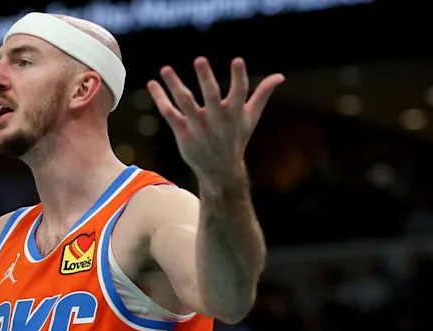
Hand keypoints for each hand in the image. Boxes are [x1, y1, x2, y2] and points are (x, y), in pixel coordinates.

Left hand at [148, 57, 283, 187]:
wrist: (220, 169)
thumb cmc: (236, 138)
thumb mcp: (250, 117)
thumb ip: (262, 94)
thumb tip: (280, 76)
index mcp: (235, 113)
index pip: (239, 91)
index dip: (239, 76)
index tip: (238, 60)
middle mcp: (216, 119)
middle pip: (210, 95)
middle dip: (205, 78)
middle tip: (200, 59)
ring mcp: (198, 126)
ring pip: (185, 102)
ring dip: (175, 85)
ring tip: (165, 69)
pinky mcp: (183, 133)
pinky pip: (169, 113)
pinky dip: (160, 99)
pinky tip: (152, 83)